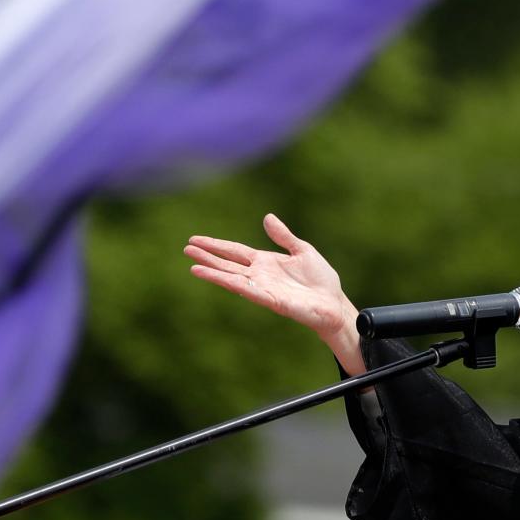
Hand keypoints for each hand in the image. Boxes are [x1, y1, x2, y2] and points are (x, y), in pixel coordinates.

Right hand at [184, 213, 364, 374]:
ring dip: (213, 272)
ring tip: (193, 266)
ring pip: (232, 278)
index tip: (195, 240)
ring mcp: (263, 288)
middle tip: (186, 249)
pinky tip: (218, 279)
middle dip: (207, 256)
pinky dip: (232, 284)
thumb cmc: (320, 280)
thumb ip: (283, 236)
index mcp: (265, 261)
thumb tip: (267, 217)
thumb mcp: (302, 250)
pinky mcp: (271, 300)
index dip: (216, 245)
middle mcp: (259, 275)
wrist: (333, 303)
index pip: (234, 251)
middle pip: (227, 264)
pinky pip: (248, 290)